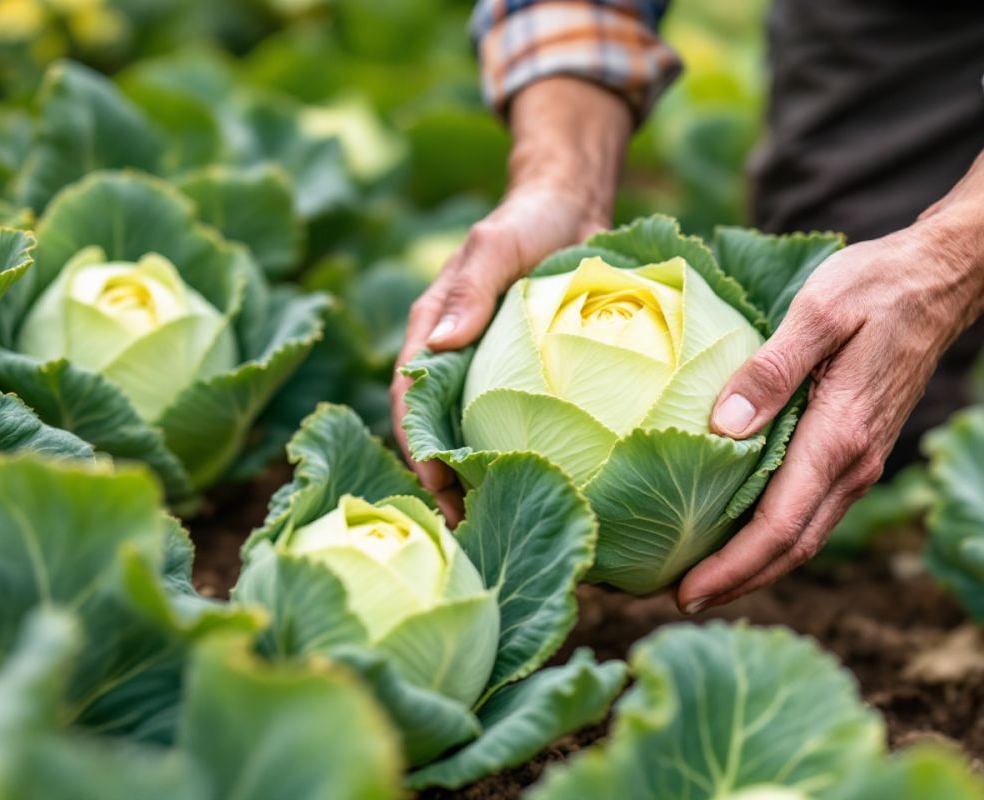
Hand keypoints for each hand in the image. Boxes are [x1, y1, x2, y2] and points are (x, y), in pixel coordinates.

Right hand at [391, 187, 608, 521]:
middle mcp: (455, 359)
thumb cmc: (527, 222)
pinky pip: (513, 424)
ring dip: (476, 478)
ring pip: (472, 435)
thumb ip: (470, 288)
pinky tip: (540, 489)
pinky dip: (516, 457)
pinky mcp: (525, 379)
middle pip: (436, 429)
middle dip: (443, 479)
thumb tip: (442, 342)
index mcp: (433, 331)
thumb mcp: (496, 246)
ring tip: (496, 522)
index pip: (410, 397)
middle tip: (466, 524)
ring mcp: (488, 372)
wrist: (573, 208)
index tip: (437, 481)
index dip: (417, 442)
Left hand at [676, 115, 983, 612]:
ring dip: (756, 566)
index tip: (687, 592)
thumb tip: (723, 425)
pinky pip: (813, 511)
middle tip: (679, 601)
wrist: (942, 279)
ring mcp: (862, 461)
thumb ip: (771, 368)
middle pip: (792, 547)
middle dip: (737, 582)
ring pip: (806, 535)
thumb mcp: (819, 309)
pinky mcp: (859, 450)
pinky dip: (776, 536)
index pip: (780, 524)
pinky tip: (740, 533)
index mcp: (841, 434)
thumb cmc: (877, 286)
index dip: (732, 566)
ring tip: (702, 580)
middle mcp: (855, 462)